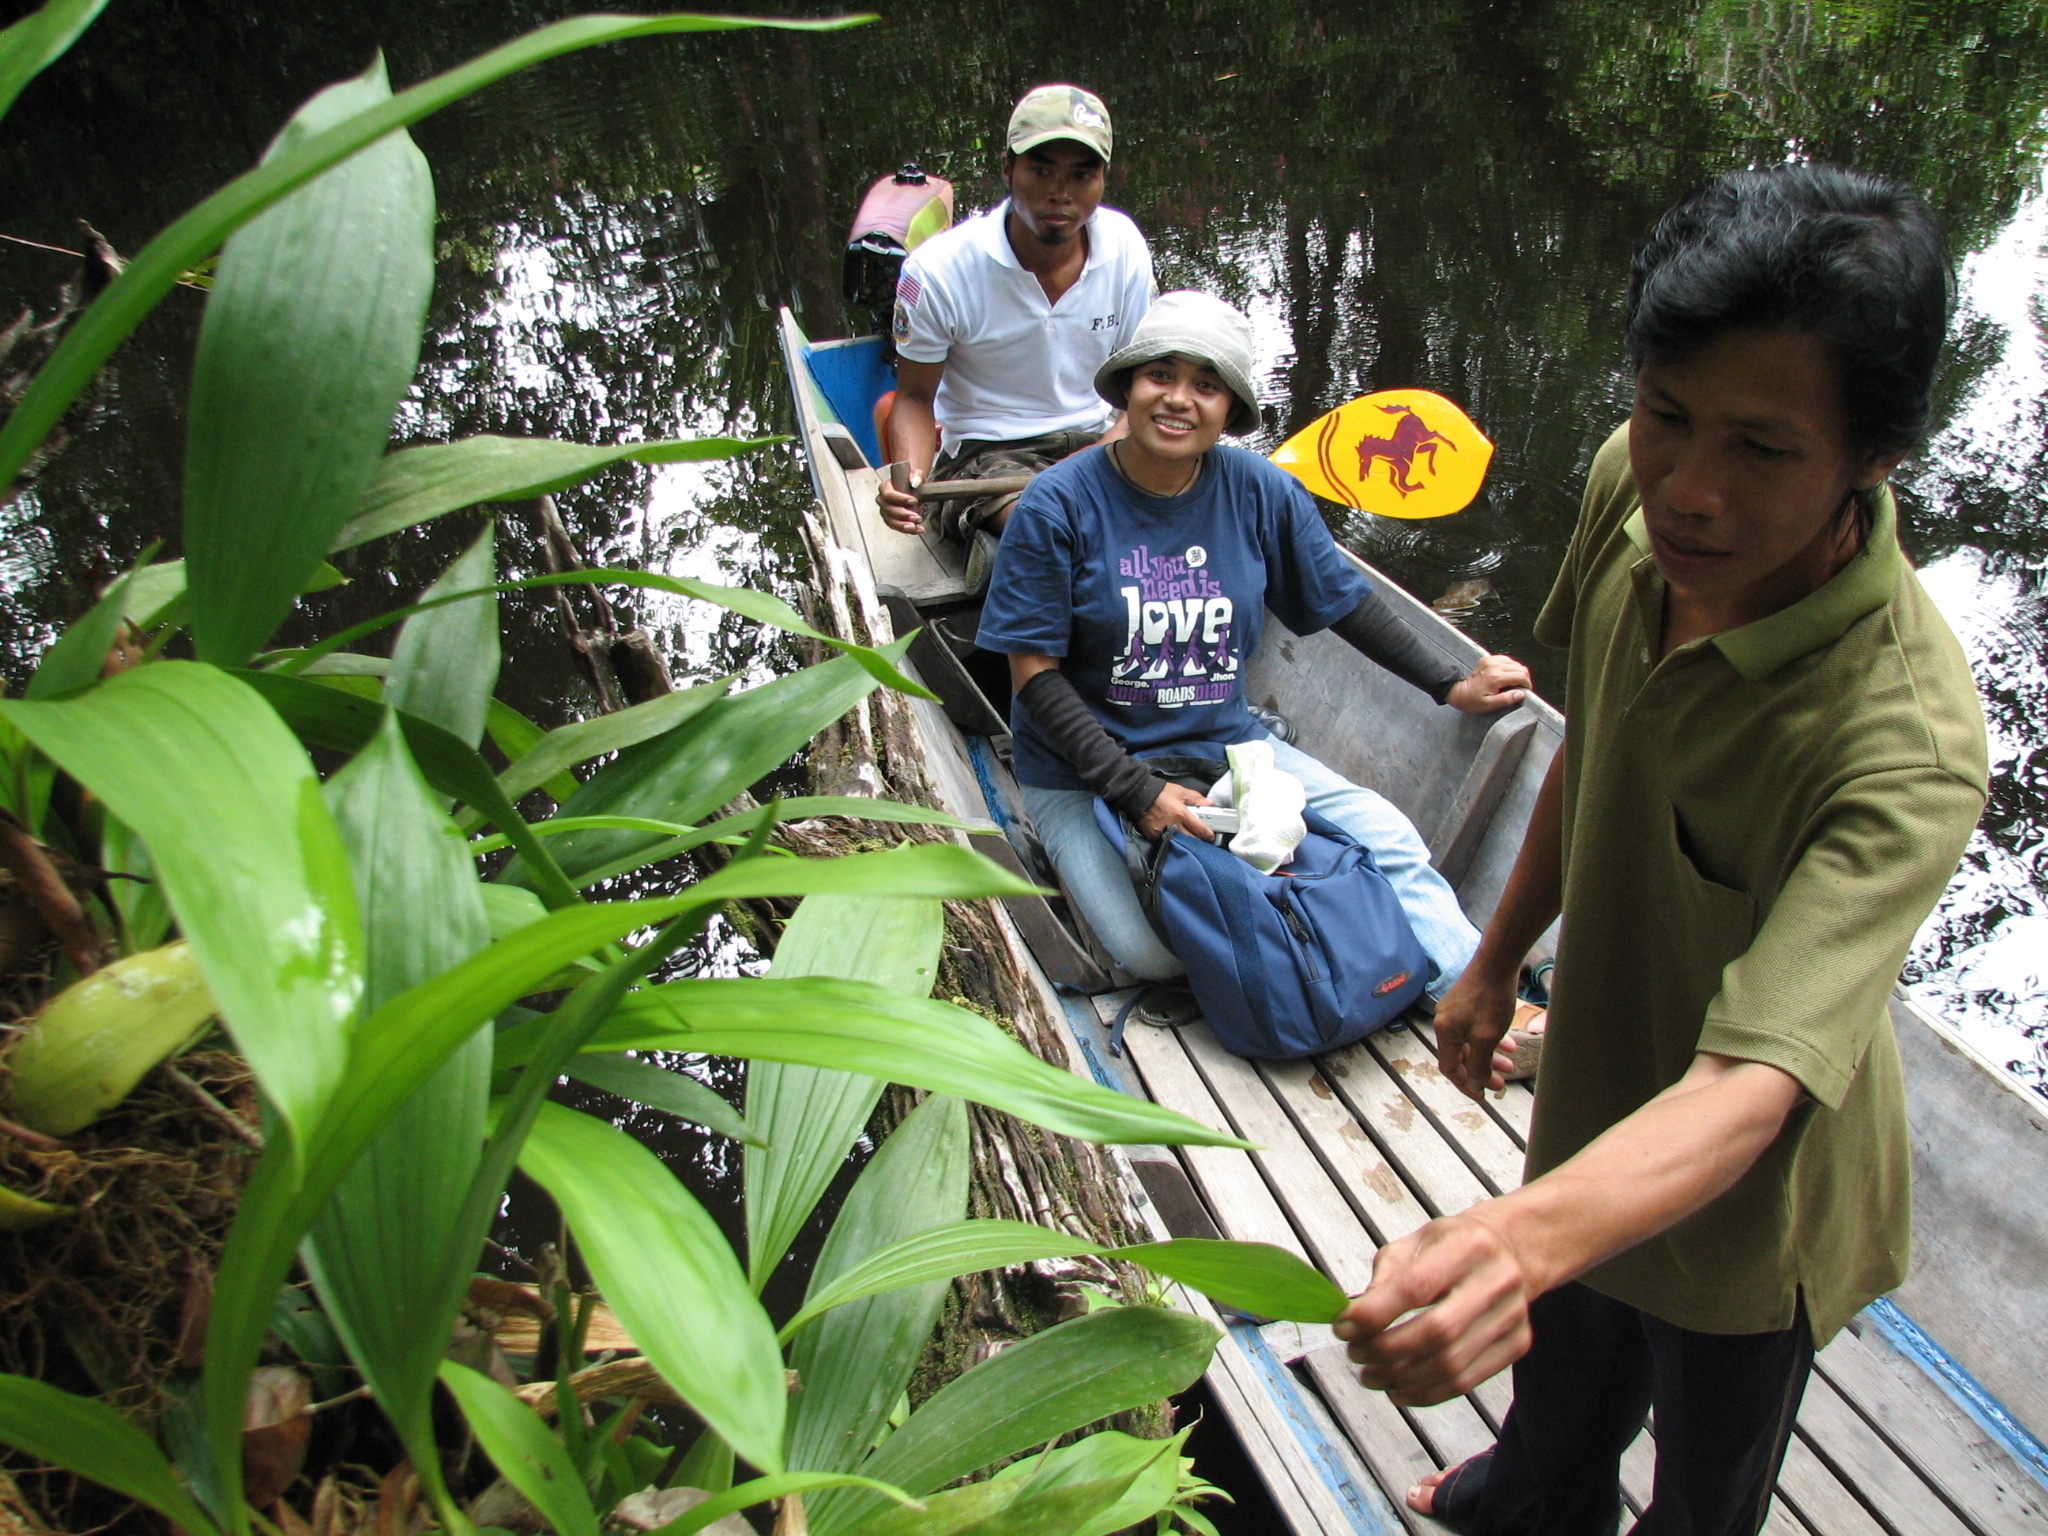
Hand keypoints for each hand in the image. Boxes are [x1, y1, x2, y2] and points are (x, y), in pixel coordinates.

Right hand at [878, 464, 924, 535]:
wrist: (915, 490)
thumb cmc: (912, 481)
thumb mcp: (916, 475)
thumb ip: (916, 476)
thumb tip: (915, 482)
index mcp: (885, 488)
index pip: (888, 494)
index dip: (900, 498)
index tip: (914, 500)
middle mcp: (883, 501)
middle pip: (888, 510)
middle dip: (903, 515)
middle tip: (916, 516)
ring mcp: (886, 512)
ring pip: (891, 522)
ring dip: (904, 526)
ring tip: (916, 526)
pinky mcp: (892, 521)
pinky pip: (897, 528)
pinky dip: (908, 530)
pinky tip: (918, 529)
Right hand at [1136, 782, 1215, 841]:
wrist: (1138, 794)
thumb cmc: (1160, 792)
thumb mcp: (1180, 791)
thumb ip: (1195, 797)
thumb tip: (1209, 803)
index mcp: (1181, 814)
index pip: (1199, 828)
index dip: (1207, 834)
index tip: (1211, 836)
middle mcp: (1173, 825)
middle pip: (1190, 839)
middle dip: (1198, 840)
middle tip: (1201, 839)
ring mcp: (1162, 832)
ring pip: (1178, 842)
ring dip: (1185, 843)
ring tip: (1189, 842)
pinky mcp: (1152, 836)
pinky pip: (1164, 842)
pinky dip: (1170, 842)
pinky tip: (1173, 840)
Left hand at [1333, 1210, 1536, 1404]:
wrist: (1511, 1250)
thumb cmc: (1453, 1246)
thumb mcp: (1416, 1242)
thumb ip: (1386, 1278)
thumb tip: (1356, 1320)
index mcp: (1467, 1245)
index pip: (1416, 1286)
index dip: (1375, 1313)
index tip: (1343, 1327)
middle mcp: (1497, 1281)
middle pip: (1437, 1332)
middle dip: (1386, 1350)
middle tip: (1355, 1354)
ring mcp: (1512, 1316)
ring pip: (1450, 1365)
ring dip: (1400, 1378)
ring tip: (1370, 1375)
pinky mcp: (1517, 1344)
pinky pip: (1465, 1382)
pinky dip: (1425, 1393)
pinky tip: (1398, 1389)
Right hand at [1431, 963, 1519, 1100]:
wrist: (1496, 961)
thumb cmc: (1491, 999)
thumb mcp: (1487, 1037)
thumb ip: (1480, 1064)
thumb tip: (1475, 1085)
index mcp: (1445, 1032)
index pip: (1450, 1068)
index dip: (1466, 1085)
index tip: (1483, 1096)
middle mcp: (1445, 1022)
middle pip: (1462, 1056)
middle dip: (1482, 1072)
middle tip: (1501, 1083)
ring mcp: (1455, 1011)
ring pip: (1471, 1043)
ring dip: (1489, 1056)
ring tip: (1510, 1064)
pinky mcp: (1465, 1002)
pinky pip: (1475, 1029)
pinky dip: (1490, 1040)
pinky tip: (1508, 1042)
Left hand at [1447, 654, 1531, 712]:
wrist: (1458, 692)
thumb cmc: (1472, 701)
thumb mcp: (1489, 705)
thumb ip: (1506, 699)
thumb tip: (1521, 693)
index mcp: (1496, 677)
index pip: (1521, 675)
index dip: (1527, 684)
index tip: (1525, 691)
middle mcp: (1495, 665)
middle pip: (1520, 668)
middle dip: (1524, 679)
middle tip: (1519, 688)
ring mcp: (1491, 660)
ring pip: (1515, 663)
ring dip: (1517, 672)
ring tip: (1512, 683)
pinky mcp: (1488, 658)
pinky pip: (1506, 660)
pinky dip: (1510, 667)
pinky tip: (1505, 675)